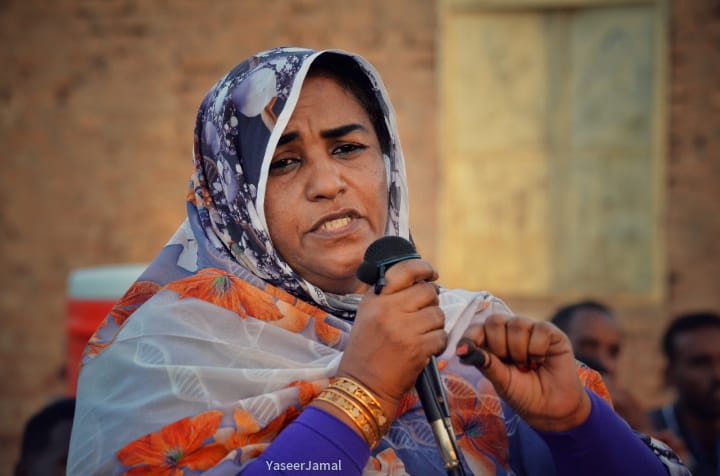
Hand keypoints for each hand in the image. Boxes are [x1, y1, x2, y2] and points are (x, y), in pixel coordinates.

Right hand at [338, 259, 444, 417]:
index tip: (431, 273)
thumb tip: (422, 281)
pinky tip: (424, 350)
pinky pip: (441, 336)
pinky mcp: (417, 348)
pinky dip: (437, 344)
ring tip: (420, 336)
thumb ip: (388, 296)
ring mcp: (403, 328)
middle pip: (427, 292)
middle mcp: (388, 309)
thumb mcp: (367, 316)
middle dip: (430, 303)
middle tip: (423, 315)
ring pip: (437, 314)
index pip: (404, 270)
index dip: (423, 268)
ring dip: (435, 325)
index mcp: (375, 299)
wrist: (363, 386)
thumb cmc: (366, 352)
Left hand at [457, 314, 590, 431]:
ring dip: (519, 351)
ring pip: (517, 324)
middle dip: (499, 346)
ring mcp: (531, 330)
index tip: (463, 350)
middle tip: (510, 364)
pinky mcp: (552, 333)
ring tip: (526, 366)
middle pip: (495, 321)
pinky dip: (537, 349)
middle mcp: (510, 331)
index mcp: (493, 342)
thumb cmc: (523, 393)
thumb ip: (485, 363)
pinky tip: (540, 361)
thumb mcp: (500, 380)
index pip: (477, 328)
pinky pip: (539, 330)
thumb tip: (464, 351)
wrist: (551, 410)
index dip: (469, 337)